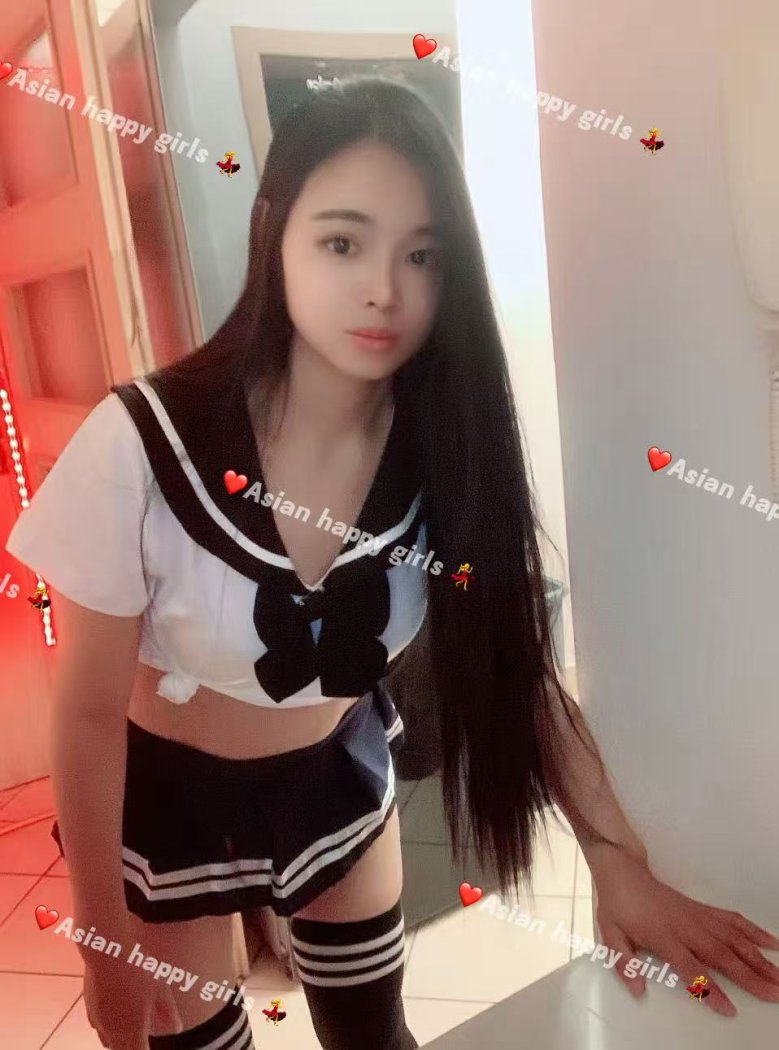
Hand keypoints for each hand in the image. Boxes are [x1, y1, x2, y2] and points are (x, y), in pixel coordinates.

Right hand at [84, 954, 182, 1048]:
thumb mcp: (160, 989)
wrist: (107, 951)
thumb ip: (168, 1012)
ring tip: (129, 1031)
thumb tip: (178, 1028)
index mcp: (132, 1029)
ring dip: (119, 1041)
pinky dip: (108, 1028)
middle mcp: (113, 1031)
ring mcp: (98, 1020)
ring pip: (107, 1042)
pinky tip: (115, 1014)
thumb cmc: (138, 969)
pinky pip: (98, 1027)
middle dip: (133, 1047)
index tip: (150, 1046)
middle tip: (142, 1039)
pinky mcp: (89, 1008)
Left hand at [588, 844, 778, 1016]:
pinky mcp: (703, 909)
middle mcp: (686, 926)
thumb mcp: (610, 935)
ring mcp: (698, 916)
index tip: (729, 1009)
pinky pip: (732, 920)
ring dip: (758, 958)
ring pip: (733, 938)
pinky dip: (753, 931)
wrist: (624, 872)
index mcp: (663, 936)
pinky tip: (772, 942)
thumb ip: (623, 964)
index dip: (709, 988)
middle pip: (722, 954)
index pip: (690, 966)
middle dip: (750, 977)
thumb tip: (637, 990)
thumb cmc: (618, 907)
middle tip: (775, 994)